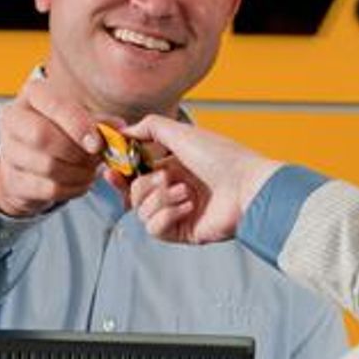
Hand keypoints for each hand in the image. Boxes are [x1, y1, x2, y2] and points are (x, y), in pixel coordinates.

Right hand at [0, 79, 103, 216]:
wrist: (28, 162)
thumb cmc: (59, 132)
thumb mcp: (79, 119)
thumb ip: (99, 122)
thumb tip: (119, 128)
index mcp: (33, 95)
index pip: (54, 105)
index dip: (78, 125)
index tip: (97, 144)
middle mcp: (14, 119)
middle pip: (43, 136)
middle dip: (77, 152)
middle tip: (96, 158)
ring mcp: (9, 151)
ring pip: (47, 166)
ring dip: (79, 173)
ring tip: (91, 171)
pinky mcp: (13, 180)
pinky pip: (49, 189)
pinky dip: (73, 189)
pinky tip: (81, 183)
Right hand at [122, 115, 281, 243]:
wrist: (247, 186)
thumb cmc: (222, 157)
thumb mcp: (182, 133)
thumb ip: (150, 126)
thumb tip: (125, 131)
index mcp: (173, 167)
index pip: (136, 173)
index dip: (121, 174)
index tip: (111, 170)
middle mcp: (174, 190)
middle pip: (134, 193)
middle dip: (144, 185)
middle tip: (163, 178)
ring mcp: (179, 212)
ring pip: (142, 212)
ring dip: (160, 199)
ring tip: (186, 192)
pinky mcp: (183, 232)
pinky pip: (155, 229)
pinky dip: (166, 216)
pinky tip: (187, 207)